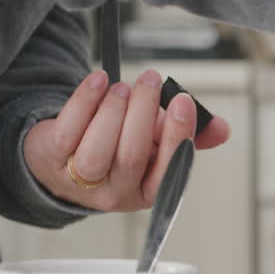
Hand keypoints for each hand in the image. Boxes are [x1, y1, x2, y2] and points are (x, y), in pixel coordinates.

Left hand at [24, 69, 230, 210]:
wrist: (63, 162)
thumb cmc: (117, 150)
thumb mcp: (157, 147)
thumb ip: (190, 136)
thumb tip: (221, 129)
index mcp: (150, 191)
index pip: (169, 169)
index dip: (178, 135)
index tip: (183, 102)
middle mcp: (116, 193)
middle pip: (132, 155)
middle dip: (144, 111)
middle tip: (151, 80)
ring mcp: (81, 181)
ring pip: (99, 148)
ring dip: (115, 109)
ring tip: (124, 86)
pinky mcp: (53, 159)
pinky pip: (70, 130)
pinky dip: (86, 100)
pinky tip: (99, 81)